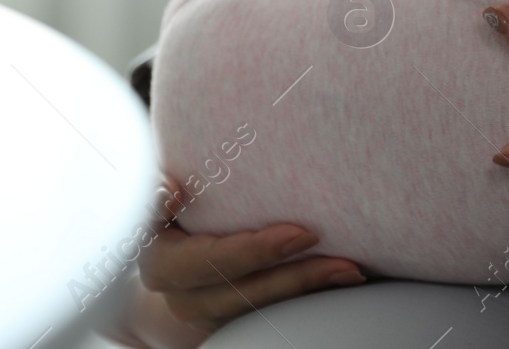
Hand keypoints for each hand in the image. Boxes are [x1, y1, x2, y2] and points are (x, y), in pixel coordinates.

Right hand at [138, 178, 364, 332]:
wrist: (170, 249)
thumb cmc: (171, 207)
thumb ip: (158, 194)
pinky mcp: (234, 321)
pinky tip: (342, 281)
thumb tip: (169, 187)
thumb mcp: (157, 197)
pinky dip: (309, 297)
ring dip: (310, 290)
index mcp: (161, 263)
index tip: (301, 234)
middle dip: (297, 277)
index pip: (210, 262)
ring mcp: (210, 316)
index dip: (256, 252)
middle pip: (245, 293)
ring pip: (264, 309)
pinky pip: (274, 313)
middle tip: (345, 259)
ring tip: (351, 271)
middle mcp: (184, 298)